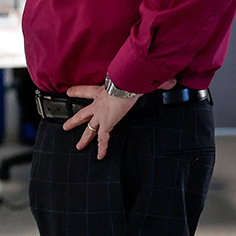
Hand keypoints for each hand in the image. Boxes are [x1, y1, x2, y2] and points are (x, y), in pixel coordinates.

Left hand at [63, 78, 178, 158]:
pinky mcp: (106, 124)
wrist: (125, 85)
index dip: (76, 91)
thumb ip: (152, 81)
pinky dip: (102, 148)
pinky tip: (99, 156)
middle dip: (74, 121)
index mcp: (102, 92)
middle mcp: (99, 105)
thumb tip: (169, 80)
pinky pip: (103, 139)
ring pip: (89, 130)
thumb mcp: (137, 80)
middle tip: (66, 126)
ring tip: (78, 146)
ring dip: (84, 139)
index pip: (86, 90)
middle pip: (83, 114)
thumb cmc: (129, 79)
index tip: (67, 91)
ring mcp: (101, 116)